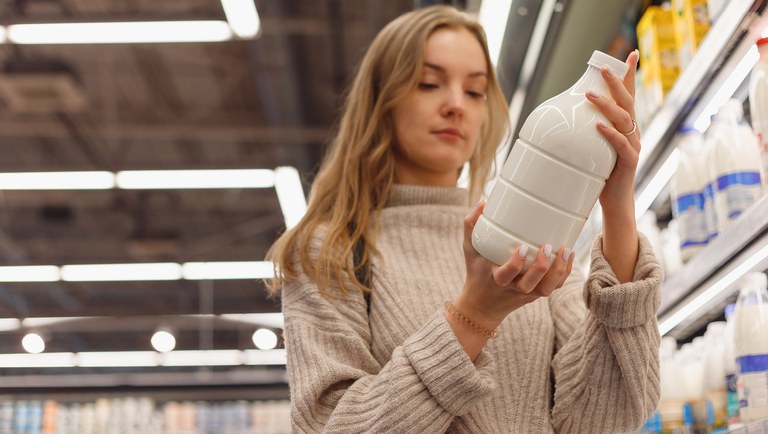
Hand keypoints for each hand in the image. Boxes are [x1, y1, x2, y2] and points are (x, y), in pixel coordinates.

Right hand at [456, 200, 574, 325]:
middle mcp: (513, 288)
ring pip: (547, 288)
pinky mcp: (537, 294)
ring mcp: (527, 293)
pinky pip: (555, 287)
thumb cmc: (476, 271)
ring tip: (567, 250)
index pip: (506, 275)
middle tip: (546, 246)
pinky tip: (569, 256)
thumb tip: (484, 201)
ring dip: (559, 271)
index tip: (523, 248)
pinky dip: (564, 273)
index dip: (516, 264)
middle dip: (541, 267)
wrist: (483, 305)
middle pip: (531, 284)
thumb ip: (471, 225)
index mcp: (496, 278)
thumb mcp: (469, 249)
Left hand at [586, 49, 640, 216]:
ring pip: (624, 119)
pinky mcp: (629, 162)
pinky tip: (598, 127)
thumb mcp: (593, 148)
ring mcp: (633, 146)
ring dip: (606, 105)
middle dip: (617, 83)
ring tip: (589, 95)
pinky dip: (610, 134)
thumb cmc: (601, 174)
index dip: (630, 75)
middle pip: (628, 101)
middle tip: (603, 69)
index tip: (630, 54)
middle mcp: (633, 133)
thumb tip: (564, 116)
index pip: (629, 96)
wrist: (614, 202)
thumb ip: (586, 132)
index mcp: (626, 126)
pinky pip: (621, 144)